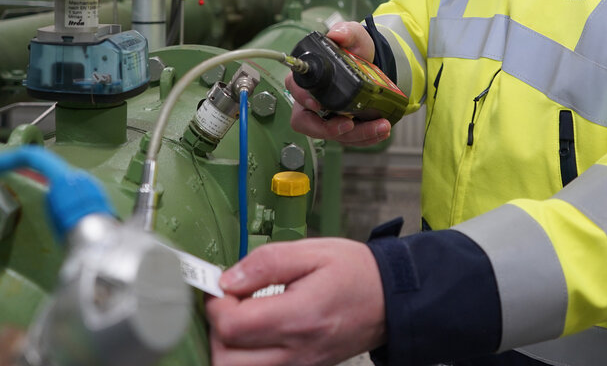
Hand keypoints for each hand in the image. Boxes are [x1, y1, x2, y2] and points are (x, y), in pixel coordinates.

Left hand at [207, 238, 386, 365]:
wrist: (390, 300)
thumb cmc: (356, 273)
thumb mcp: (313, 251)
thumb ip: (267, 262)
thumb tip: (228, 279)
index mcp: (299, 316)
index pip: (233, 326)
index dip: (216, 303)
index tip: (223, 285)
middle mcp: (297, 351)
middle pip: (226, 359)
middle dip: (217, 329)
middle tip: (230, 302)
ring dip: (229, 345)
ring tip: (243, 316)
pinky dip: (247, 355)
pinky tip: (257, 330)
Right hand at [285, 22, 390, 146]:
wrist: (374, 62)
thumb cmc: (355, 49)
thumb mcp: (354, 35)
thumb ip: (346, 32)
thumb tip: (336, 35)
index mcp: (309, 77)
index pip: (296, 89)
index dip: (303, 100)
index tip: (318, 105)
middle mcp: (312, 99)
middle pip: (307, 122)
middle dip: (328, 129)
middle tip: (349, 125)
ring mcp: (327, 116)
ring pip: (332, 134)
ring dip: (357, 135)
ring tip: (380, 126)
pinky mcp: (343, 126)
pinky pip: (350, 138)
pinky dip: (367, 138)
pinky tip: (382, 130)